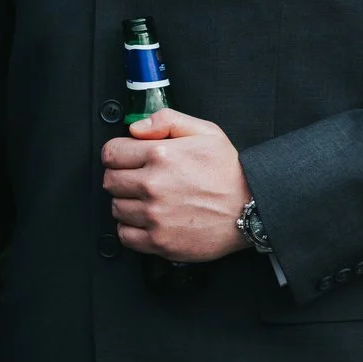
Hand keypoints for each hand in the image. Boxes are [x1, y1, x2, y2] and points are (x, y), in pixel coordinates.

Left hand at [102, 108, 249, 262]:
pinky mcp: (160, 241)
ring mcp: (155, 215)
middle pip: (110, 181)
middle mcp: (153, 185)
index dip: (117, 154)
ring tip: (149, 201)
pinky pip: (125, 235)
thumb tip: (135, 128)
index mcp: (160, 155)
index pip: (111, 153)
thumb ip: (167, 120)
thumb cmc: (230, 172)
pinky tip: (148, 220)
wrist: (253, 209)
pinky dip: (131, 229)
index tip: (126, 160)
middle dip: (121, 178)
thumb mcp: (206, 132)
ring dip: (127, 203)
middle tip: (139, 180)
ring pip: (116, 208)